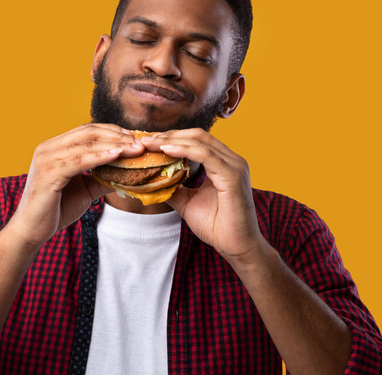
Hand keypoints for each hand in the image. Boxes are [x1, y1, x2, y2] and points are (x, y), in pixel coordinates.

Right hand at [9, 124, 144, 247]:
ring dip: (114, 145)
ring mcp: (47, 158)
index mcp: (54, 147)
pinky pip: (79, 161)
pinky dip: (100, 157)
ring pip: (86, 144)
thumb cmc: (55, 210)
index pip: (87, 131)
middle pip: (88, 132)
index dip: (112, 131)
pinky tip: (117, 156)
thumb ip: (101, 178)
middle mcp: (48, 148)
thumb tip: (127, 174)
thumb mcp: (84, 190)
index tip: (134, 137)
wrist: (31, 231)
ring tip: (135, 149)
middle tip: (140, 142)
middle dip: (117, 135)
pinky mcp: (49, 173)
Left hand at [142, 129, 265, 260]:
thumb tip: (152, 180)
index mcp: (224, 164)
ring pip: (200, 142)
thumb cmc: (217, 226)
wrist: (236, 247)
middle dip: (170, 135)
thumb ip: (174, 188)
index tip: (149, 142)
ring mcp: (234, 166)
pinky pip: (205, 155)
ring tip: (151, 143)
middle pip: (198, 135)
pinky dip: (184, 150)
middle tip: (146, 139)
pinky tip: (166, 150)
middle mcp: (232, 160)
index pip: (197, 140)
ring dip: (173, 140)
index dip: (173, 137)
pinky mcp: (233, 176)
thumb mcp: (188, 203)